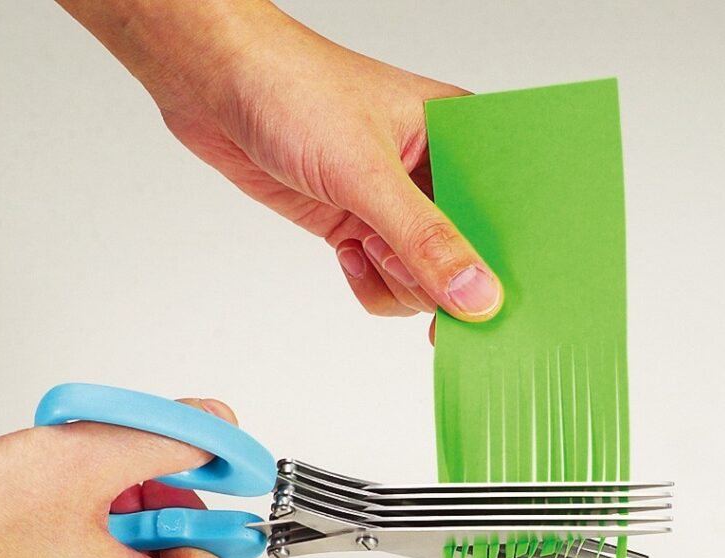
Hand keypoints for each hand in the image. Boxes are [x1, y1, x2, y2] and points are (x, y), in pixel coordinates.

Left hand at [58, 0, 502, 324]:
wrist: (218, 86)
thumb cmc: (295, 91)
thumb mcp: (366, 172)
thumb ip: (424, 240)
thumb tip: (476, 295)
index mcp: (461, 137)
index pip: (506, 215)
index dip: (503, 263)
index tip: (491, 305)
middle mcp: (435, 173)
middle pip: (467, 259)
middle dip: (430, 273)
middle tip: (390, 249)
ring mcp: (395, 203)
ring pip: (423, 278)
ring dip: (392, 277)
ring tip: (362, 241)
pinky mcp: (359, 223)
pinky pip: (386, 279)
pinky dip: (367, 281)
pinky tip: (345, 250)